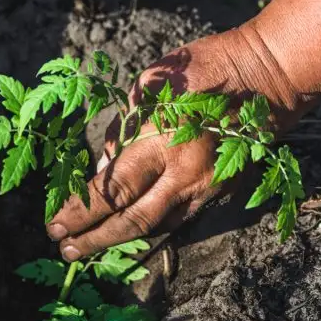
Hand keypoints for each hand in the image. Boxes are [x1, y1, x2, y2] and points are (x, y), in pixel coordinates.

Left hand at [45, 25, 304, 261]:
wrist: (266, 74)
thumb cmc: (198, 69)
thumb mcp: (146, 87)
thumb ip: (122, 131)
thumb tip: (104, 167)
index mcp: (160, 141)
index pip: (111, 189)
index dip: (80, 211)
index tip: (54, 225)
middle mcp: (184, 174)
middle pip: (132, 220)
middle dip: (94, 239)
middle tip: (65, 251)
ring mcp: (206, 187)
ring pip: (157, 227)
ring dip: (119, 240)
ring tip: (88, 246)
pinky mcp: (221, 192)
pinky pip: (179, 218)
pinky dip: (150, 227)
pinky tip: (127, 232)